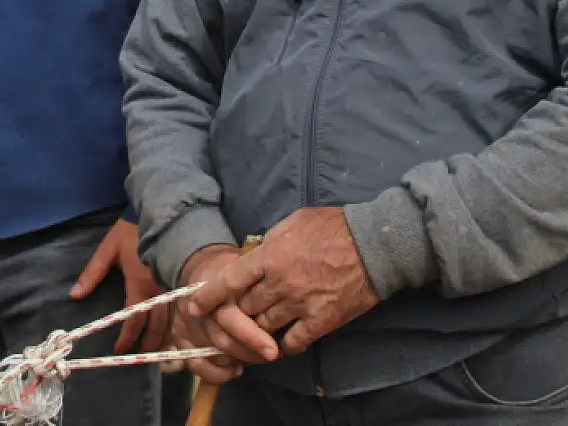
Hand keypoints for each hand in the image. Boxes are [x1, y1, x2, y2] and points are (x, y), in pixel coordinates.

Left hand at [71, 219, 170, 352]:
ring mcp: (172, 285)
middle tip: (140, 354)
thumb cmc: (129, 233)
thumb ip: (92, 274)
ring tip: (157, 348)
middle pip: (157, 325)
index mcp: (139, 284)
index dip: (127, 337)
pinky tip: (173, 331)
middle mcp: (158, 289)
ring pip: (173, 319)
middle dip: (148, 342)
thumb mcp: (107, 251)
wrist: (156, 213)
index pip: (134, 319)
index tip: (119, 348)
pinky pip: (180, 308)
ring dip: (164, 336)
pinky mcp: (179, 280)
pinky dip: (176, 323)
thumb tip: (75, 295)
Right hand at [171, 245, 278, 383]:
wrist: (201, 266)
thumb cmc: (230, 268)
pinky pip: (197, 364)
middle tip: (273, 355)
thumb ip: (257, 288)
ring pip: (213, 353)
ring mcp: (184, 323)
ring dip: (239, 360)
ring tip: (259, 357)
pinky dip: (217, 374)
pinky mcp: (179, 337)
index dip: (252, 336)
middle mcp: (194, 307)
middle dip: (251, 352)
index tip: (274, 349)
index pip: (228, 317)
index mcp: (210, 288)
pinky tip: (235, 370)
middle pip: (222, 340)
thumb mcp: (244, 266)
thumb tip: (282, 311)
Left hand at [188, 208, 379, 355]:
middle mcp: (280, 283)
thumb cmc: (334, 227)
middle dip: (238, 311)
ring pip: (265, 326)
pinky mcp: (322, 320)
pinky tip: (284, 340)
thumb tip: (254, 251)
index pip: (230, 280)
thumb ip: (269, 240)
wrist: (374, 245)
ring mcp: (301, 303)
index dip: (208, 296)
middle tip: (237, 313)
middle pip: (245, 307)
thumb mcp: (293, 222)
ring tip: (259, 327)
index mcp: (270, 256)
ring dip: (259, 328)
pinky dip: (285, 343)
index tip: (193, 306)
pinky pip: (294, 341)